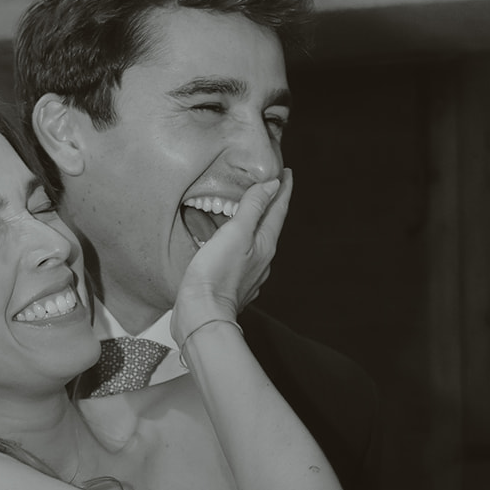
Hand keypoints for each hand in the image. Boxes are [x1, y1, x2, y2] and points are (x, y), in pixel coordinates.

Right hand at [171, 170, 292, 340]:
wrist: (201, 316)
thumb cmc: (215, 274)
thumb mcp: (235, 233)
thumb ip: (253, 207)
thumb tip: (272, 185)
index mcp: (265, 244)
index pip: (278, 210)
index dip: (283, 190)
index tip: (288, 173)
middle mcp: (262, 261)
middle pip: (270, 226)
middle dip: (270, 205)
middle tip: (269, 187)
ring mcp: (249, 276)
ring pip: (255, 243)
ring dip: (253, 226)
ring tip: (245, 213)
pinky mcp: (233, 286)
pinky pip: (241, 258)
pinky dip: (238, 244)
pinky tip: (228, 245)